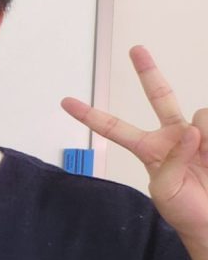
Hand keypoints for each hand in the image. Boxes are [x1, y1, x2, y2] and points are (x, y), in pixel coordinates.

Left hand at [64, 46, 207, 243]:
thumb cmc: (184, 210)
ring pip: (200, 115)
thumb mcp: (164, 190)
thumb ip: (170, 161)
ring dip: (205, 137)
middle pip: (160, 95)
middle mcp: (173, 135)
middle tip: (135, 49)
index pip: (115, 128)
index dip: (91, 116)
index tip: (65, 101)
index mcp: (149, 149)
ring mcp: (199, 134)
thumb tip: (189, 133)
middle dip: (148, 72)